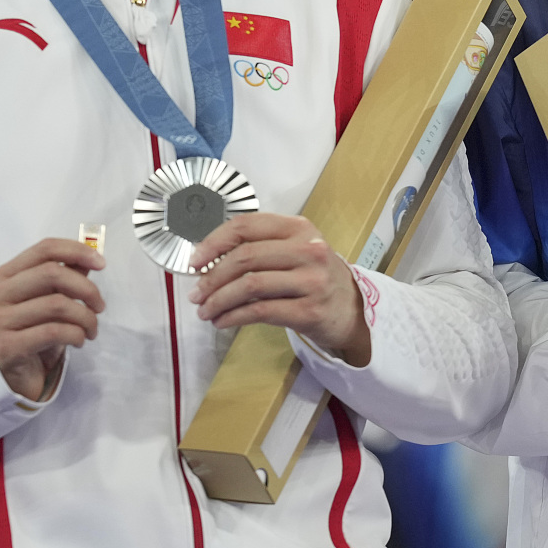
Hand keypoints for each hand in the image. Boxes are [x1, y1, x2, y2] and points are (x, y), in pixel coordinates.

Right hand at [0, 240, 105, 401]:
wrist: (14, 376)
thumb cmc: (33, 331)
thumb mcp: (48, 300)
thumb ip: (65, 276)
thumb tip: (92, 255)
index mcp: (5, 275)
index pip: (44, 249)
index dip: (77, 251)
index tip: (102, 264)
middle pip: (52, 274)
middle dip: (87, 289)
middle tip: (100, 306)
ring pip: (57, 304)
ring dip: (86, 318)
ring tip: (91, 329)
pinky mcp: (7, 347)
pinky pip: (54, 332)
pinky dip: (76, 335)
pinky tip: (79, 341)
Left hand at [188, 213, 367, 364]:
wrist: (352, 309)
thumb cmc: (315, 277)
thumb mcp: (296, 250)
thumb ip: (260, 247)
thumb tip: (207, 260)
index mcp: (300, 228)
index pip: (246, 226)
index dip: (214, 242)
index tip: (195, 261)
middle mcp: (309, 250)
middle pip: (245, 258)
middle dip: (212, 278)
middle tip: (196, 294)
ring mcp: (312, 281)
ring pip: (250, 285)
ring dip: (219, 300)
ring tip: (205, 311)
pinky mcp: (310, 311)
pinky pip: (260, 311)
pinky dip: (234, 317)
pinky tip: (223, 321)